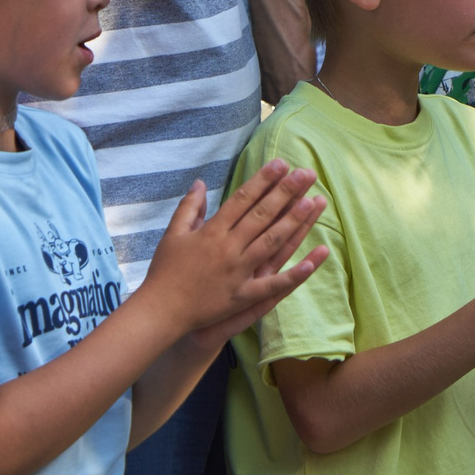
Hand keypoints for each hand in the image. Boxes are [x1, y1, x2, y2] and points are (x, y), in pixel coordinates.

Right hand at [138, 160, 328, 347]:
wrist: (160, 310)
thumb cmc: (165, 271)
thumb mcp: (173, 233)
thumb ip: (189, 207)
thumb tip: (200, 182)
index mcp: (212, 231)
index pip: (243, 199)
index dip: (263, 180)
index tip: (281, 164)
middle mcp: (228, 248)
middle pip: (262, 215)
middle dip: (286, 192)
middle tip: (306, 174)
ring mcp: (237, 272)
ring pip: (272, 242)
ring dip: (294, 221)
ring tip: (314, 202)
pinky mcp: (242, 297)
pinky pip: (272, 286)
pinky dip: (293, 275)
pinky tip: (312, 262)